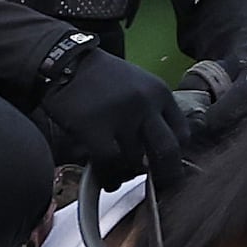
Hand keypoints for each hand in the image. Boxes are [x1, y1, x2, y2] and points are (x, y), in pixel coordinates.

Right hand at [34, 44, 176, 177]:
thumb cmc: (101, 78)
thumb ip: (154, 113)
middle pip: (168, 151)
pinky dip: (108, 175)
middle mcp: (145, 103)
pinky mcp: (95, 128)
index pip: (182, 135)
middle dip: (166, 175)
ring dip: (127, 171)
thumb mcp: (138, 84)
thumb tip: (161, 156)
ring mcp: (121, 115)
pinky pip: (110, 163)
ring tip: (118, 169)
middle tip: (158, 185)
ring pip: (135, 160)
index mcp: (159, 92)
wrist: (64, 61)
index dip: (176, 156)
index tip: (166, 166)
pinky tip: (104, 174)